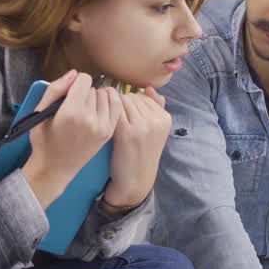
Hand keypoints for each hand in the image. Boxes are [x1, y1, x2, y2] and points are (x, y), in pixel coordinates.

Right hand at [23, 70, 120, 206]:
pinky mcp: (109, 132)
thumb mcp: (40, 112)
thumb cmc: (44, 140)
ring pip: (105, 96)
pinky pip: (116, 107)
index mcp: (71, 112)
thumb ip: (56, 89)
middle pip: (93, 88)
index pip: (84, 80)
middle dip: (83, 93)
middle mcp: (90, 119)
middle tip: (74, 107)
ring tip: (85, 110)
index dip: (74, 83)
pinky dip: (109, 103)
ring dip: (96, 99)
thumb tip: (74, 73)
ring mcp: (102, 127)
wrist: (55, 168)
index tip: (68, 93)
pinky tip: (98, 109)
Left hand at [102, 86, 171, 208]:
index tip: (125, 115)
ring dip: (112, 107)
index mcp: (165, 118)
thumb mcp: (155, 131)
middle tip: (115, 118)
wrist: (135, 180)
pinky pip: (114, 110)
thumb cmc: (141, 153)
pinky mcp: (127, 132)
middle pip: (132, 97)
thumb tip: (149, 88)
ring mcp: (143, 126)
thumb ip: (156, 107)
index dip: (131, 103)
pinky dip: (106, 113)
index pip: (143, 96)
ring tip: (110, 120)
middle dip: (121, 104)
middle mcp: (156, 120)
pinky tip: (104, 121)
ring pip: (122, 101)